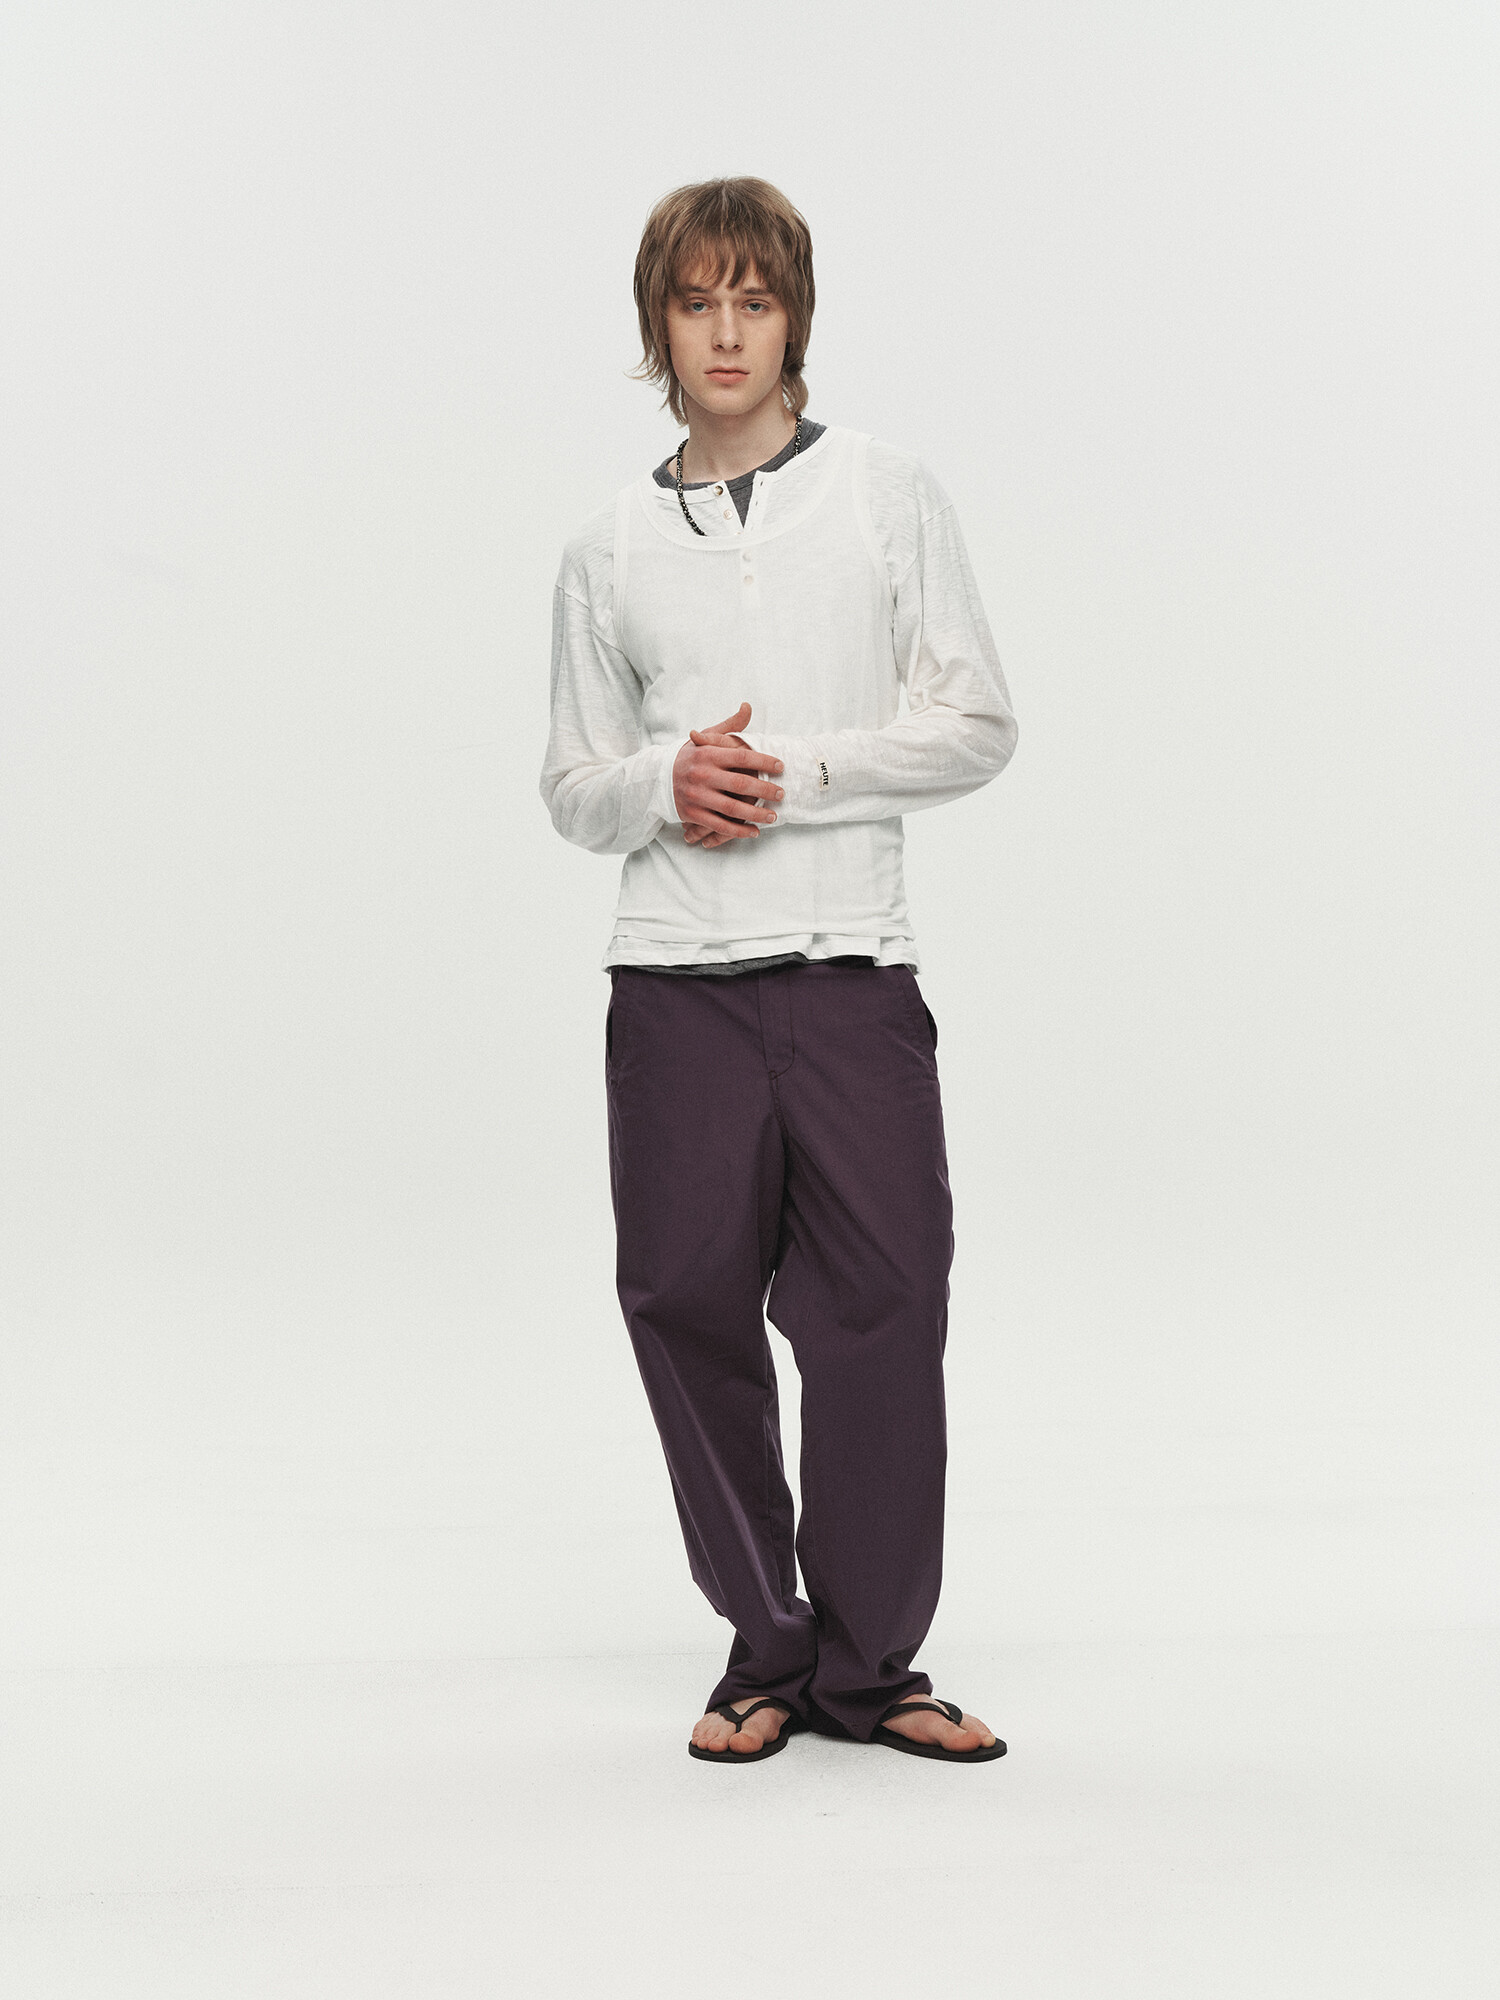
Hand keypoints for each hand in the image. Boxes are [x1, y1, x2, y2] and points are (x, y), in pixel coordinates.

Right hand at [673, 703, 783, 846]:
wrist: (656, 777)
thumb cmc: (689, 756)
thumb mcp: (706, 737)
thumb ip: (730, 726)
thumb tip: (748, 707)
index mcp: (707, 754)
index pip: (741, 757)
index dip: (763, 762)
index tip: (780, 767)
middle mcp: (702, 775)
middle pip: (740, 784)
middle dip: (765, 790)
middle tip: (782, 794)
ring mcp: (697, 796)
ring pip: (732, 809)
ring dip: (756, 814)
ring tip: (773, 816)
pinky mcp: (693, 814)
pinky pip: (719, 826)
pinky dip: (738, 831)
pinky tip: (754, 831)